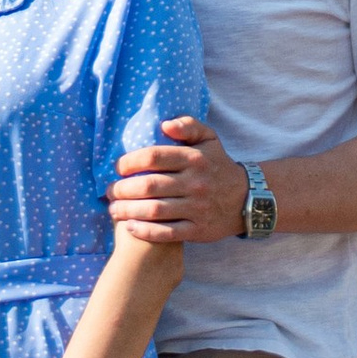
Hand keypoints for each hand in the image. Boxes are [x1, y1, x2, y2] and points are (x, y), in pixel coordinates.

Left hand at [107, 116, 248, 246]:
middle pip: (149, 185)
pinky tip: (130, 227)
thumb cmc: (218, 166)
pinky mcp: (198, 230)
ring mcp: (197, 208)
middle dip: (123, 189)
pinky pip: (167, 233)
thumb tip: (164, 124)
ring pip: (155, 210)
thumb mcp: (210, 138)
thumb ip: (188, 125)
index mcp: (194, 158)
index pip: (153, 157)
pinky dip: (146, 231)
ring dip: (128, 211)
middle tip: (110, 191)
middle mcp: (195, 183)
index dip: (129, 162)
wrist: (246, 199)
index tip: (118, 168)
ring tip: (114, 209)